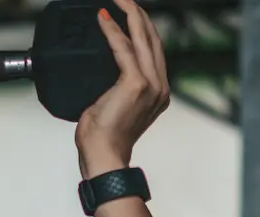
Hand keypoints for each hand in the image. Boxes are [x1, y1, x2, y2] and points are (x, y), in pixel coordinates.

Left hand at [74, 1, 170, 178]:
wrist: (104, 157)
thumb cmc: (103, 138)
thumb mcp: (112, 106)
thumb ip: (114, 87)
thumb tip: (99, 74)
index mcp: (158, 92)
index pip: (153, 50)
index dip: (143, 28)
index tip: (129, 12)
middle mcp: (160, 86)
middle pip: (153, 39)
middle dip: (138, 14)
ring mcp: (152, 84)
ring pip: (143, 38)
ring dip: (130, 15)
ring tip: (118, 0)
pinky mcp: (136, 83)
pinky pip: (123, 48)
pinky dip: (113, 31)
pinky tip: (103, 19)